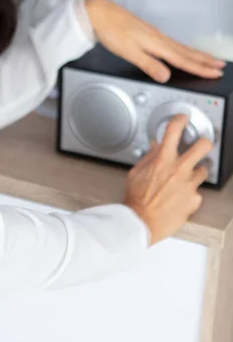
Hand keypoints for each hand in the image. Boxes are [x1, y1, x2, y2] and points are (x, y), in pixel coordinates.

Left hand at [84, 0, 224, 82]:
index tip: (214, 73)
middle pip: (187, 52)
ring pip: (182, 47)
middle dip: (204, 61)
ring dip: (198, 55)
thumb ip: (148, 64)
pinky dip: (184, 50)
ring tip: (210, 60)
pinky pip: (173, 44)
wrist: (100, 13)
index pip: (182, 59)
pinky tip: (184, 52)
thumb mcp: (128, 52)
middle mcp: (159, 38)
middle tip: (220, 66)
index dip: (200, 68)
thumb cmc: (111, 31)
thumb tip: (166, 76)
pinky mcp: (150, 34)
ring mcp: (155, 35)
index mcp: (156, 44)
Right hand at [123, 115, 211, 244]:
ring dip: (196, 172)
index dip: (180, 119)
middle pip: (203, 146)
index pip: (174, 130)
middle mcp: (179, 169)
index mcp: (163, 159)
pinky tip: (181, 196)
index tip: (182, 119)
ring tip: (186, 177)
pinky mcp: (193, 200)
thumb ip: (149, 157)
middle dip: (204, 142)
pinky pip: (196, 193)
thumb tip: (155, 148)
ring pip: (203, 170)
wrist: (141, 222)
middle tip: (201, 144)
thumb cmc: (136, 199)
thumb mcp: (136, 172)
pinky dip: (190, 194)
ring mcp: (189, 185)